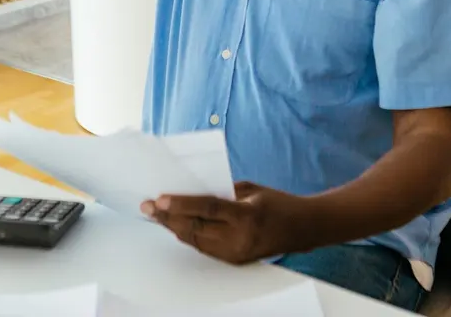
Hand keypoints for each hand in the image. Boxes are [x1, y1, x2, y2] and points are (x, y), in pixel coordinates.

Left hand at [141, 181, 306, 263]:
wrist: (303, 228)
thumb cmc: (278, 203)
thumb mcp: (251, 190)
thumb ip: (221, 192)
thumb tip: (190, 193)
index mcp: (247, 216)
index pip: (207, 209)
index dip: (181, 204)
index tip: (159, 198)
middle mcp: (240, 239)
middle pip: (196, 229)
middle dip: (168, 218)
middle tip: (148, 206)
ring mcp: (237, 253)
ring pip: (196, 241)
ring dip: (174, 228)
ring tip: (156, 215)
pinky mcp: (235, 261)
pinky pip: (205, 249)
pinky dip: (188, 236)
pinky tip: (176, 226)